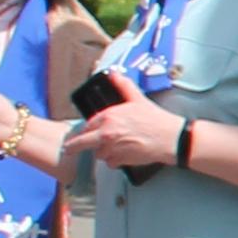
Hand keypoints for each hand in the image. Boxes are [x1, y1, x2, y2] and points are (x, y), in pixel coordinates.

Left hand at [66, 97, 185, 173]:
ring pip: (98, 154)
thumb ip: (123, 85)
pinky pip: (110, 163)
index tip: (82, 133)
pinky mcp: (119, 160)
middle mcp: (106, 133)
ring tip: (116, 147)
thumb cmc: (156, 120)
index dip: (85, 130)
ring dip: (104, 152)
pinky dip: (115, 161)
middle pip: (82, 143)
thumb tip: (114, 74)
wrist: (169, 138)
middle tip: (68, 149)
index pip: (87, 125)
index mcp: (108, 116)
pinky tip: (124, 155)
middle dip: (74, 146)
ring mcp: (112, 148)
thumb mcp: (137, 98)